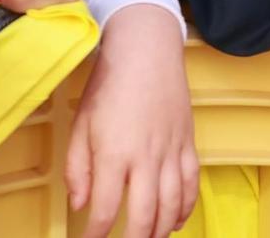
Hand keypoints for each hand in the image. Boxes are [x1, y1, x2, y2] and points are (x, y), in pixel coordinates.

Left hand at [67, 7, 197, 237]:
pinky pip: (191, 183)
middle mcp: (146, 157)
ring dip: (160, 231)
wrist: (147, 50)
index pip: (104, 209)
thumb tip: (80, 205)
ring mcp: (172, 150)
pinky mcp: (187, 142)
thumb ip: (77, 169)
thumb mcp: (81, 125)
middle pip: (144, 216)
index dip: (95, 235)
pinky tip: (176, 221)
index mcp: (114, 153)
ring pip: (172, 205)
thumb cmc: (109, 84)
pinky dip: (186, 207)